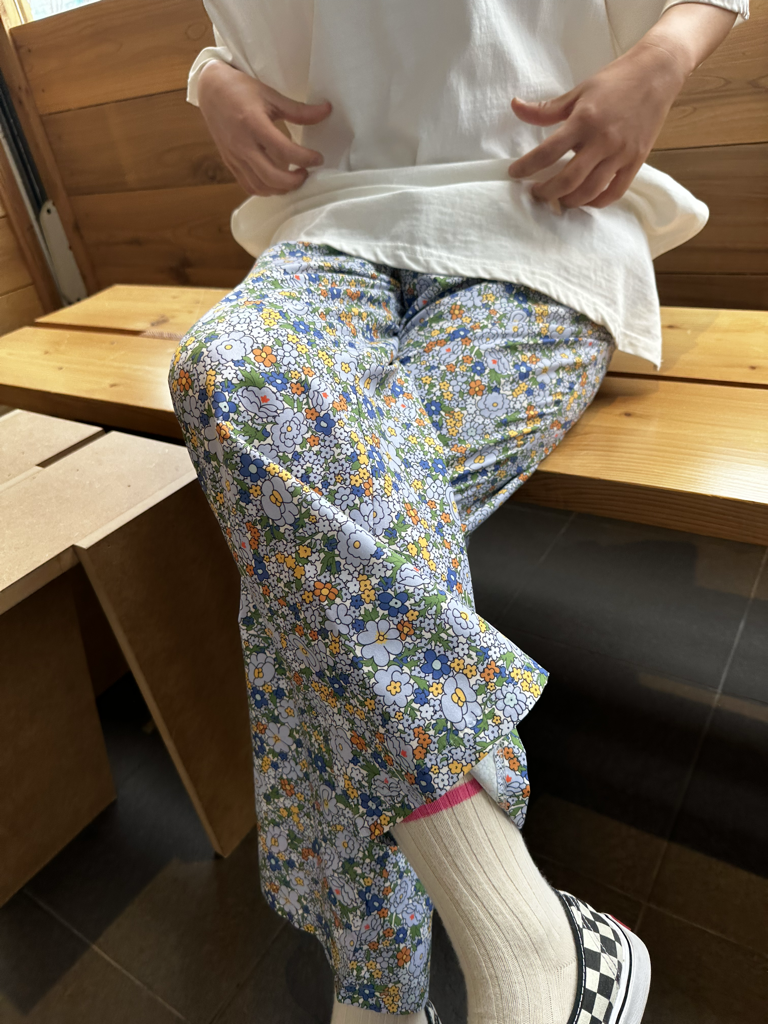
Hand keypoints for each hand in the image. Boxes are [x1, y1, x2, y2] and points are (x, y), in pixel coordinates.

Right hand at [197, 60, 331, 196]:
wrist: (211, 90)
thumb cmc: (241, 90)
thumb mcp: (272, 96)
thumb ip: (299, 110)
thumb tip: (326, 111)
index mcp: (253, 124)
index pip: (285, 151)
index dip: (306, 158)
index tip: (318, 158)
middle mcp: (242, 144)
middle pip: (272, 177)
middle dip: (295, 181)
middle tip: (307, 172)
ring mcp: (234, 157)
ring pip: (261, 186)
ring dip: (281, 189)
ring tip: (294, 178)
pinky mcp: (230, 163)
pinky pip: (249, 186)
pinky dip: (266, 190)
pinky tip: (277, 182)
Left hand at [507, 44, 685, 209]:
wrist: (657, 73)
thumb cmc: (615, 81)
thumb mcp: (578, 91)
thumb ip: (546, 109)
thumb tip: (515, 107)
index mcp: (584, 120)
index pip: (548, 151)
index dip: (527, 166)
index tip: (514, 173)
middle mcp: (603, 140)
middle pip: (568, 180)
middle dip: (546, 192)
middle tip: (535, 193)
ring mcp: (621, 153)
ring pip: (590, 191)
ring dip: (569, 201)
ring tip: (558, 199)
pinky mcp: (636, 161)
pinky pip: (614, 192)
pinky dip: (596, 202)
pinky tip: (584, 199)